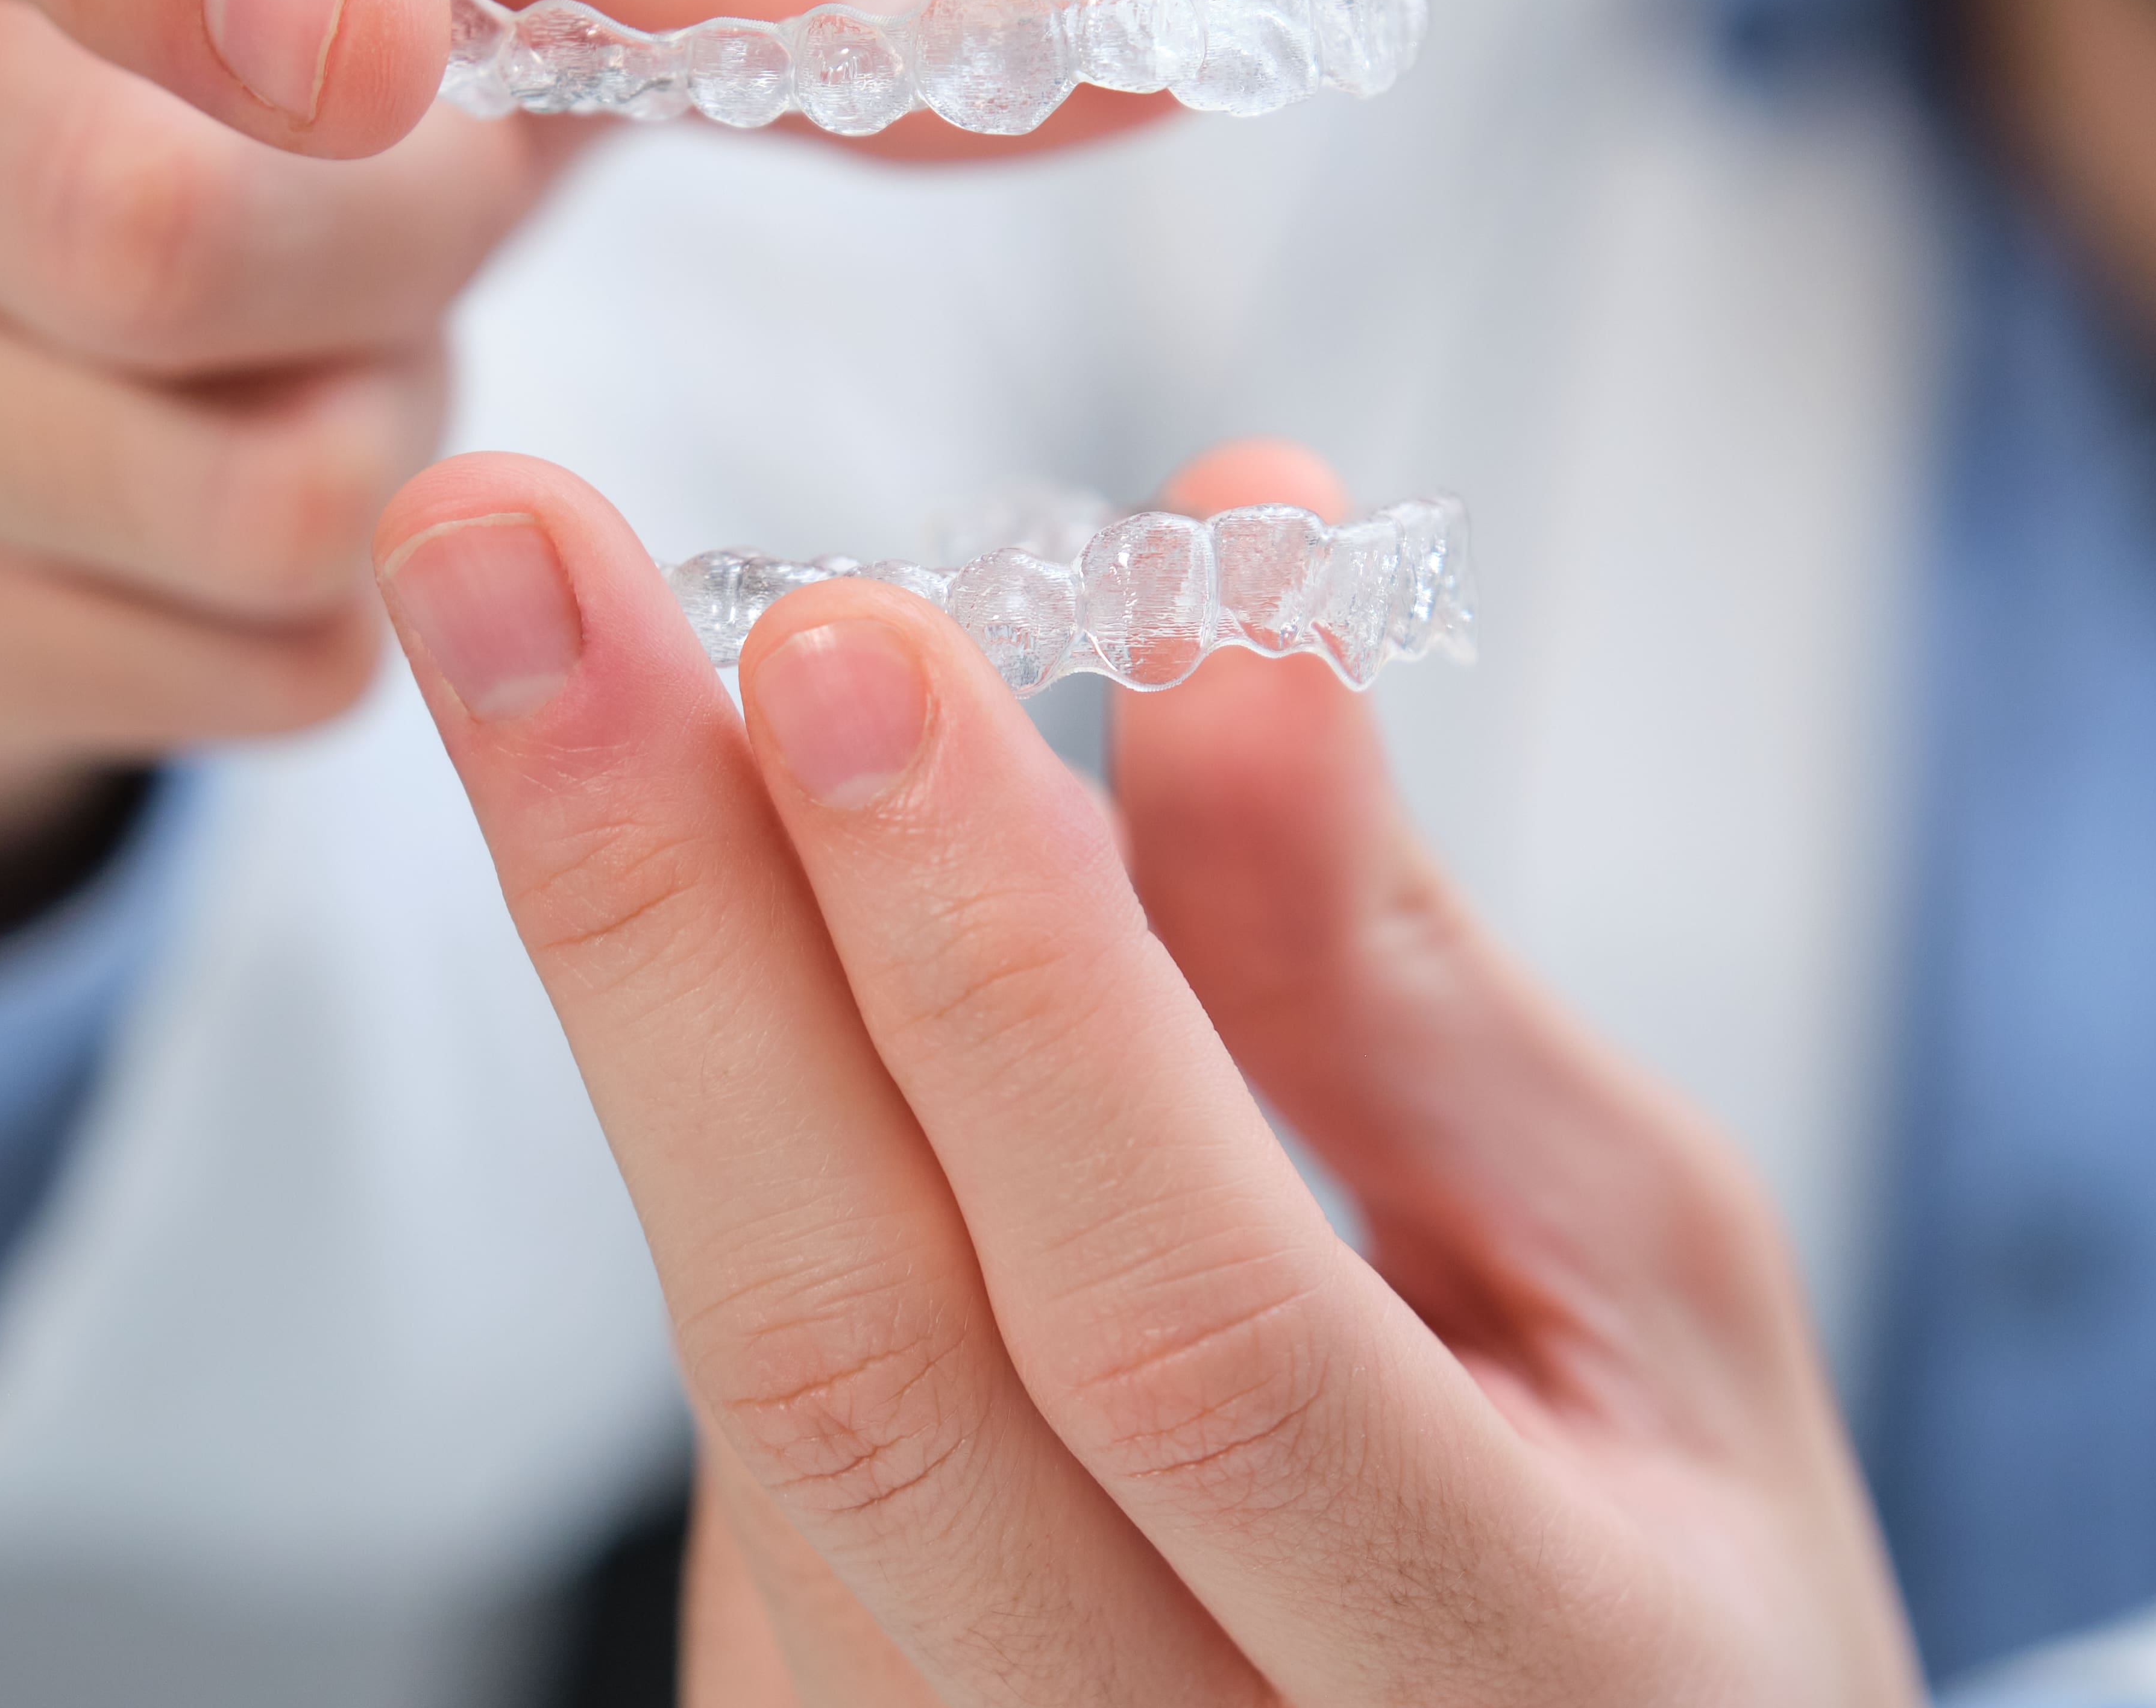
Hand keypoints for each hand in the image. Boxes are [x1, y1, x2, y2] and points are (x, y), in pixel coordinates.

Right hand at [0, 0, 1184, 981]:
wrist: (0, 228)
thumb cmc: (251, 4)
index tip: (390, 29)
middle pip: (131, 222)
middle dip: (397, 240)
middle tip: (429, 182)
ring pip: (173, 471)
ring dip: (370, 425)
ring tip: (326, 321)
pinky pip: (171, 654)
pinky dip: (300, 598)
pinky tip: (245, 465)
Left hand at [371, 441, 1922, 1702]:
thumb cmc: (1654, 1548)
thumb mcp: (1633, 1263)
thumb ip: (1394, 979)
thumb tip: (1232, 608)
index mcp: (1507, 1682)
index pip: (1177, 1325)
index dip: (1001, 976)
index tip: (844, 636)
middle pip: (853, 1369)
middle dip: (656, 922)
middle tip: (501, 559)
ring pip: (761, 1380)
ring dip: (665, 980)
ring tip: (602, 667)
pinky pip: (744, 1431)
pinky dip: (745, 1134)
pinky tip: (757, 949)